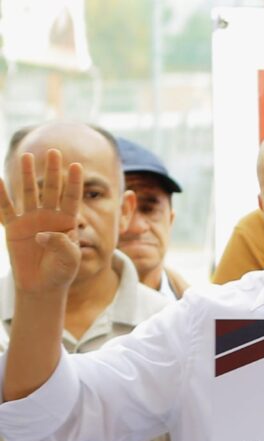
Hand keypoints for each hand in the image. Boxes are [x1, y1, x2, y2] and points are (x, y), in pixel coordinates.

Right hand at [0, 149, 82, 294]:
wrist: (43, 285)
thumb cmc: (62, 271)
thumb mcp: (69, 259)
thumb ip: (61, 245)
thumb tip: (42, 234)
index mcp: (67, 222)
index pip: (72, 199)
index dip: (74, 183)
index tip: (77, 166)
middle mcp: (49, 217)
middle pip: (51, 190)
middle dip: (52, 171)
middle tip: (54, 152)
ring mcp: (30, 220)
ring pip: (29, 194)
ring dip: (28, 176)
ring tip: (27, 156)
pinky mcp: (14, 228)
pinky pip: (6, 209)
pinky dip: (1, 196)